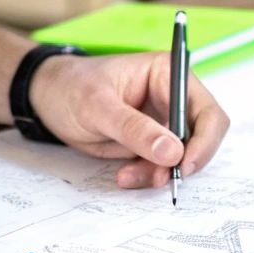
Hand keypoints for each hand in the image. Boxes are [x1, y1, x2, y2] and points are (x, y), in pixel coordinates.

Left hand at [29, 52, 230, 189]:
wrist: (46, 98)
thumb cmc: (71, 88)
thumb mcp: (98, 107)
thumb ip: (135, 129)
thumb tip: (173, 152)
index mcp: (168, 73)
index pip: (206, 111)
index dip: (204, 140)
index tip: (184, 165)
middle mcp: (172, 97)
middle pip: (200, 137)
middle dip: (181, 162)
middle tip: (157, 179)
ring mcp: (162, 121)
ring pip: (179, 157)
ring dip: (158, 172)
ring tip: (126, 176)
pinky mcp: (150, 141)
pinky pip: (160, 165)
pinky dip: (146, 175)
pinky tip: (124, 175)